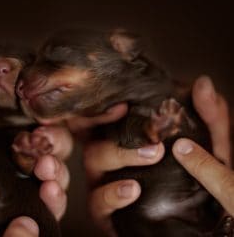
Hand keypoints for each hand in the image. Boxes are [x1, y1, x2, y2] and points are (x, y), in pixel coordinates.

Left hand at [0, 51, 68, 234]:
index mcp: (6, 143)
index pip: (38, 129)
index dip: (46, 123)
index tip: (40, 123)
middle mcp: (20, 165)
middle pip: (54, 150)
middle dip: (56, 144)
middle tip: (43, 143)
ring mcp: (26, 190)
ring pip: (58, 176)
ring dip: (59, 170)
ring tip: (45, 169)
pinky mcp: (26, 215)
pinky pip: (50, 208)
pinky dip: (56, 200)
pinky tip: (49, 191)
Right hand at [82, 75, 231, 233]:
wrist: (196, 225)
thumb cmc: (196, 184)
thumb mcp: (212, 150)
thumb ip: (211, 119)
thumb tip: (202, 83)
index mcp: (127, 139)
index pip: (102, 116)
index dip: (103, 107)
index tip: (124, 104)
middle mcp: (111, 158)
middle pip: (96, 133)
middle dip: (118, 127)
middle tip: (153, 135)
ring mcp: (104, 183)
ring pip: (92, 161)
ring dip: (119, 154)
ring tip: (152, 155)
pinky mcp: (106, 212)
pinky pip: (97, 201)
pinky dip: (112, 193)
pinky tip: (133, 190)